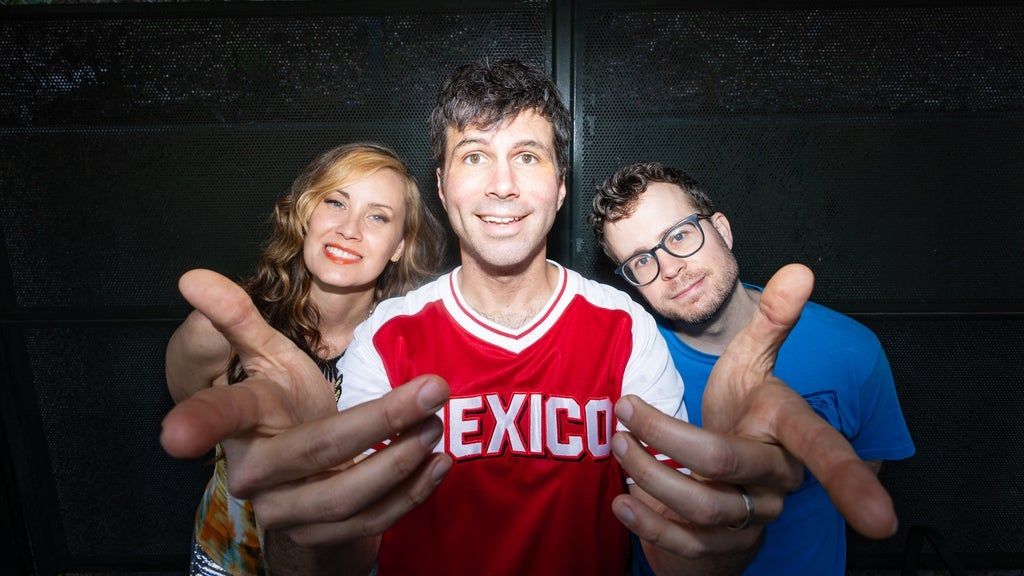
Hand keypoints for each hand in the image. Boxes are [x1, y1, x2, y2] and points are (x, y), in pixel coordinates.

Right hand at [160, 270, 451, 545]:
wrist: (299, 473)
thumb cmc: (281, 405)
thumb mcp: (268, 357)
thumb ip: (239, 318)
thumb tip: (192, 276)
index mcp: (241, 422)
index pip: (219, 417)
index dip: (198, 424)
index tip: (174, 437)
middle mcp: (254, 474)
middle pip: (319, 449)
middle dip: (383, 419)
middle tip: (435, 389)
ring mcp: (284, 512)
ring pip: (346, 496)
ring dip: (401, 461)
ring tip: (435, 423)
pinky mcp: (318, 537)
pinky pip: (367, 524)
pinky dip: (409, 495)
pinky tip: (437, 464)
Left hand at [611, 264, 896, 572]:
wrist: (721, 471)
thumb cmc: (743, 411)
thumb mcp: (752, 362)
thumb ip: (774, 320)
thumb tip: (800, 271)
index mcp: (790, 433)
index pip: (823, 451)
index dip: (851, 482)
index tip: (879, 521)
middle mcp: (777, 480)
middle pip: (723, 464)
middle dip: (667, 437)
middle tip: (626, 412)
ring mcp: (753, 516)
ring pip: (700, 507)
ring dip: (649, 475)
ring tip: (619, 445)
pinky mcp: (724, 545)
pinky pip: (687, 545)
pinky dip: (649, 523)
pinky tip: (625, 503)